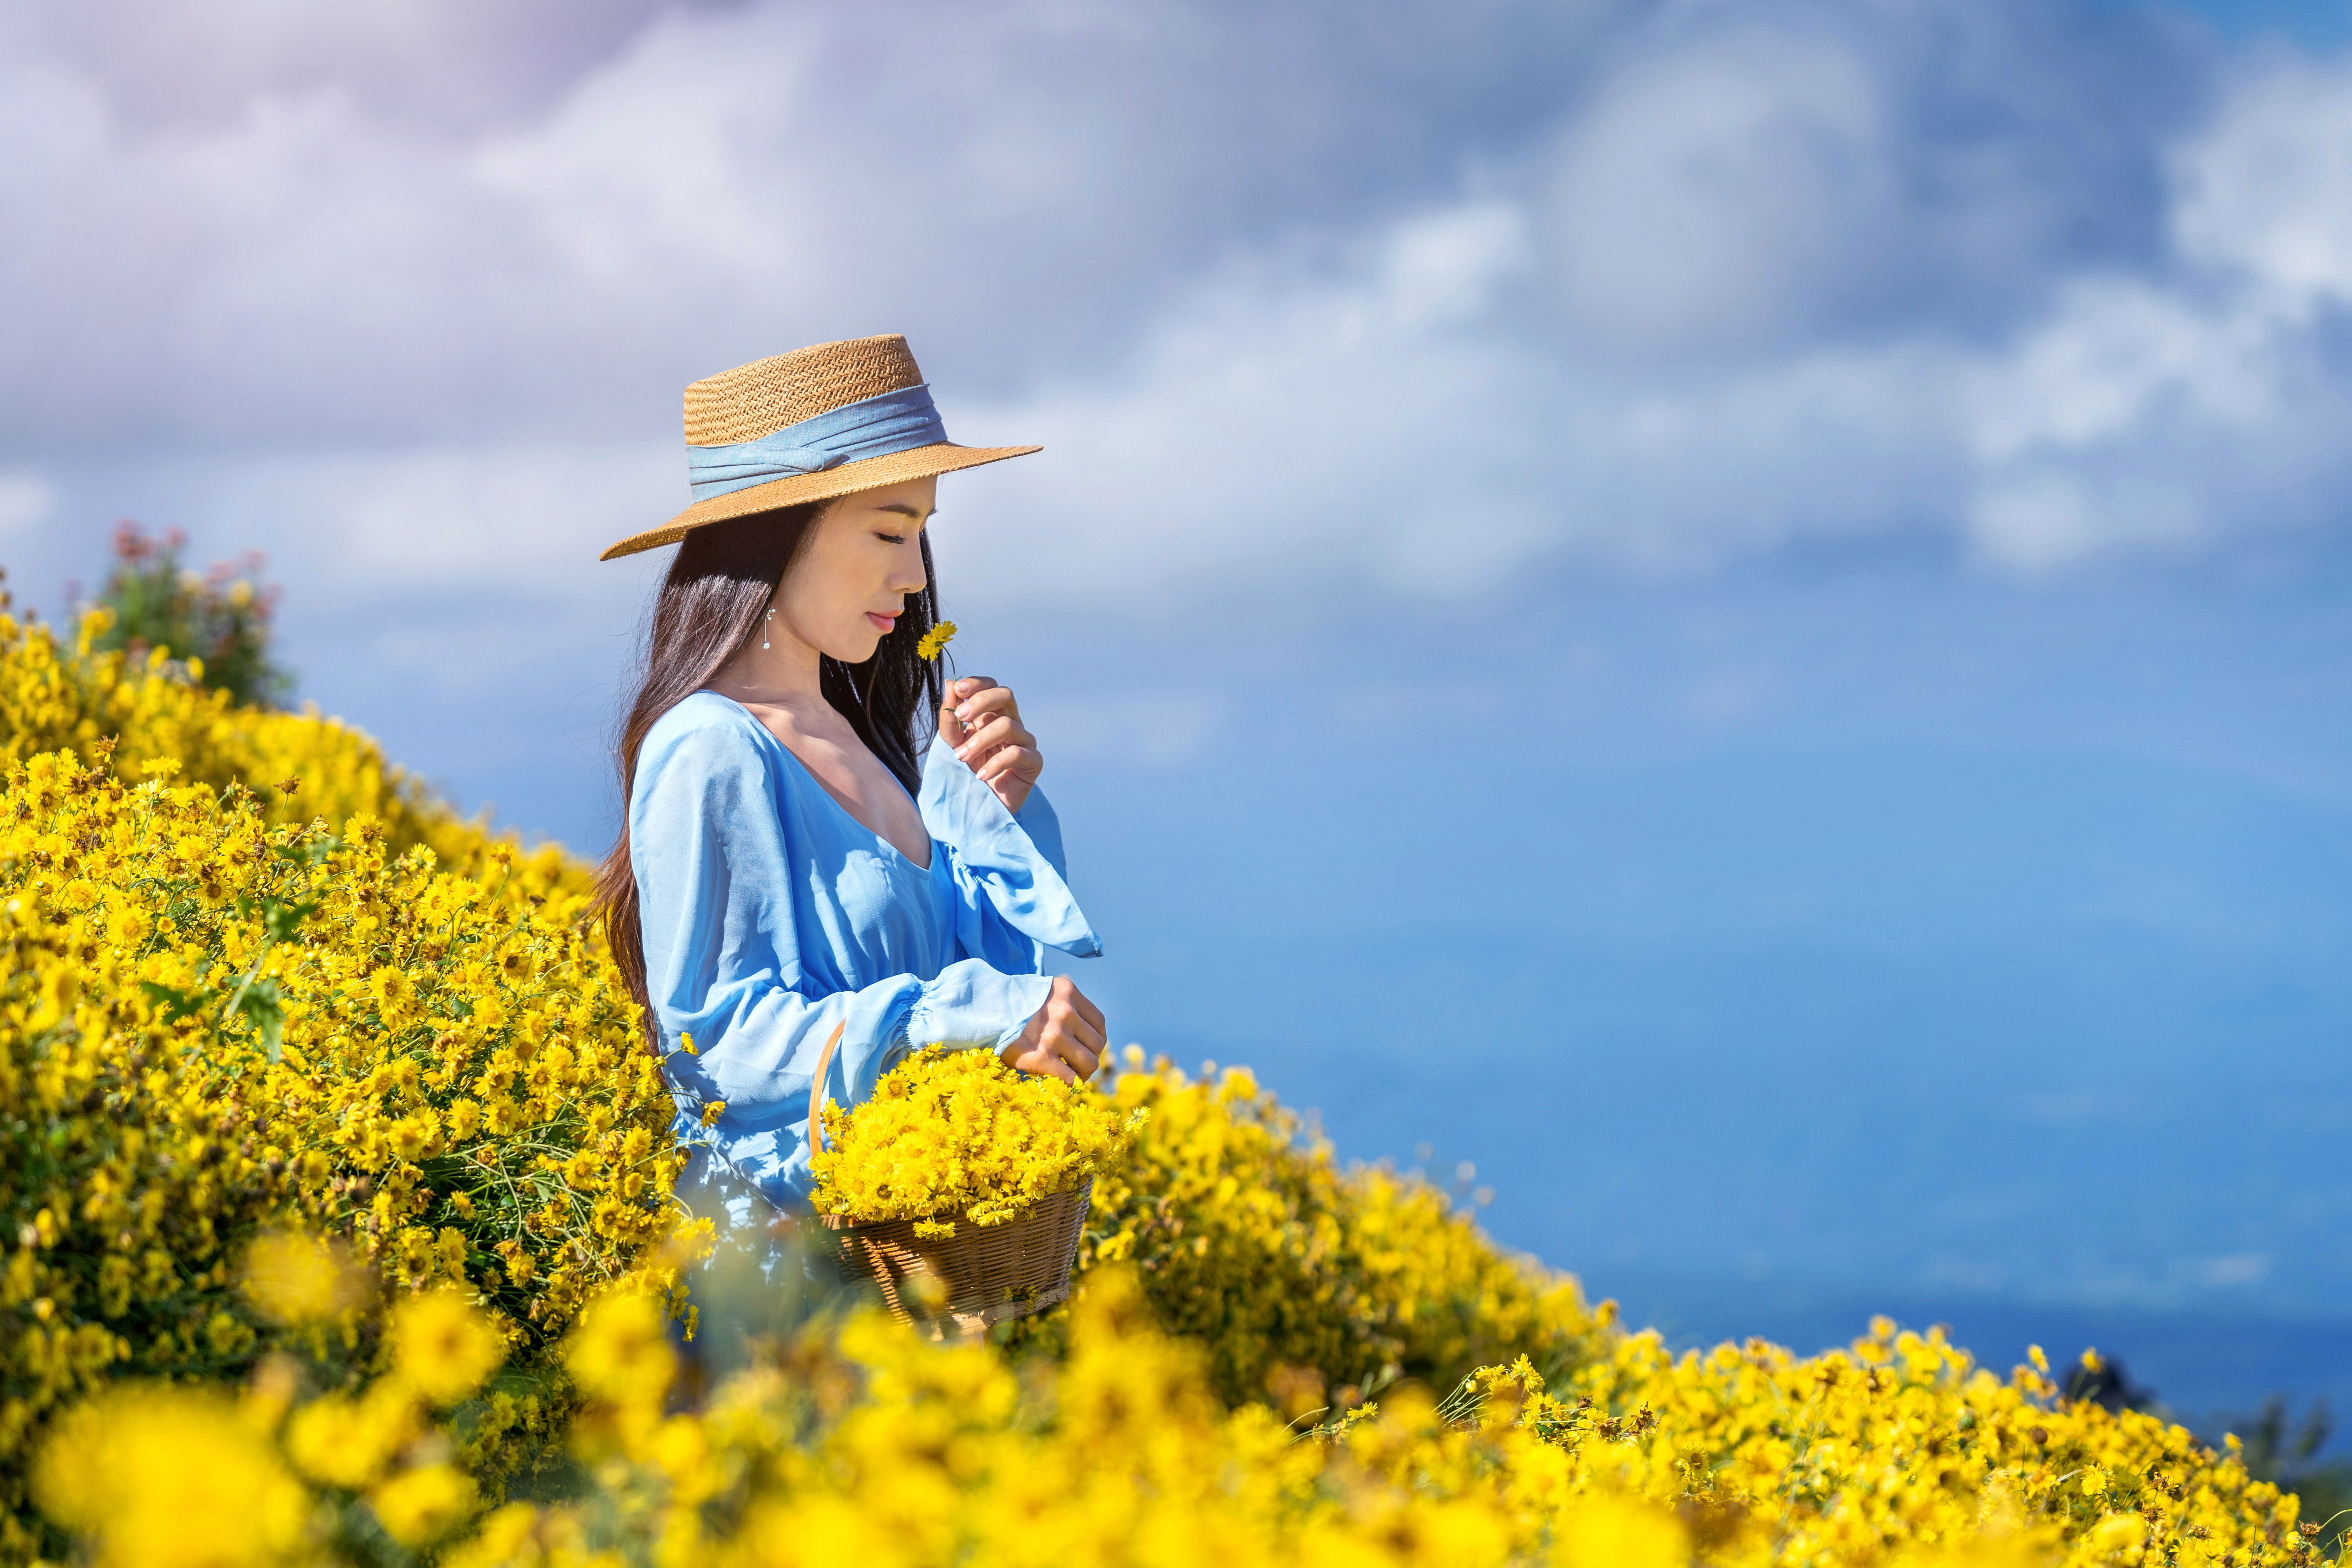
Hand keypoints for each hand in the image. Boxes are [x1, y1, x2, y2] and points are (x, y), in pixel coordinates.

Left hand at [939, 675, 1042, 814]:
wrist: (979, 806)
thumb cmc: (968, 772)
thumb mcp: (952, 744)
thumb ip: (950, 718)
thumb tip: (950, 684)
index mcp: (991, 714)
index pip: (990, 687)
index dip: (977, 684)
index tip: (959, 689)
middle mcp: (1011, 723)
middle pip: (1006, 695)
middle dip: (981, 701)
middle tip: (961, 717)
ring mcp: (1024, 741)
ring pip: (1008, 725)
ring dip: (980, 740)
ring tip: (961, 758)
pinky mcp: (1033, 762)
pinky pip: (1018, 753)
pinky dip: (995, 763)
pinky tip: (981, 776)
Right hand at [999, 975, 1105, 1083]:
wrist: (980, 1011)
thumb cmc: (1011, 1006)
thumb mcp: (1042, 993)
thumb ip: (1064, 1006)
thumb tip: (1084, 1037)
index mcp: (1067, 992)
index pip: (1099, 1022)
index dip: (1096, 1039)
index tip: (1087, 1049)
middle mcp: (1065, 1010)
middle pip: (1097, 1044)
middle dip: (1090, 1058)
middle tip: (1077, 1066)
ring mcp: (1054, 1034)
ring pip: (1089, 1063)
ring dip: (1083, 1074)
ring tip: (1072, 1076)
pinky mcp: (1040, 1056)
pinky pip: (1070, 1078)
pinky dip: (1070, 1085)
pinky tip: (1062, 1084)